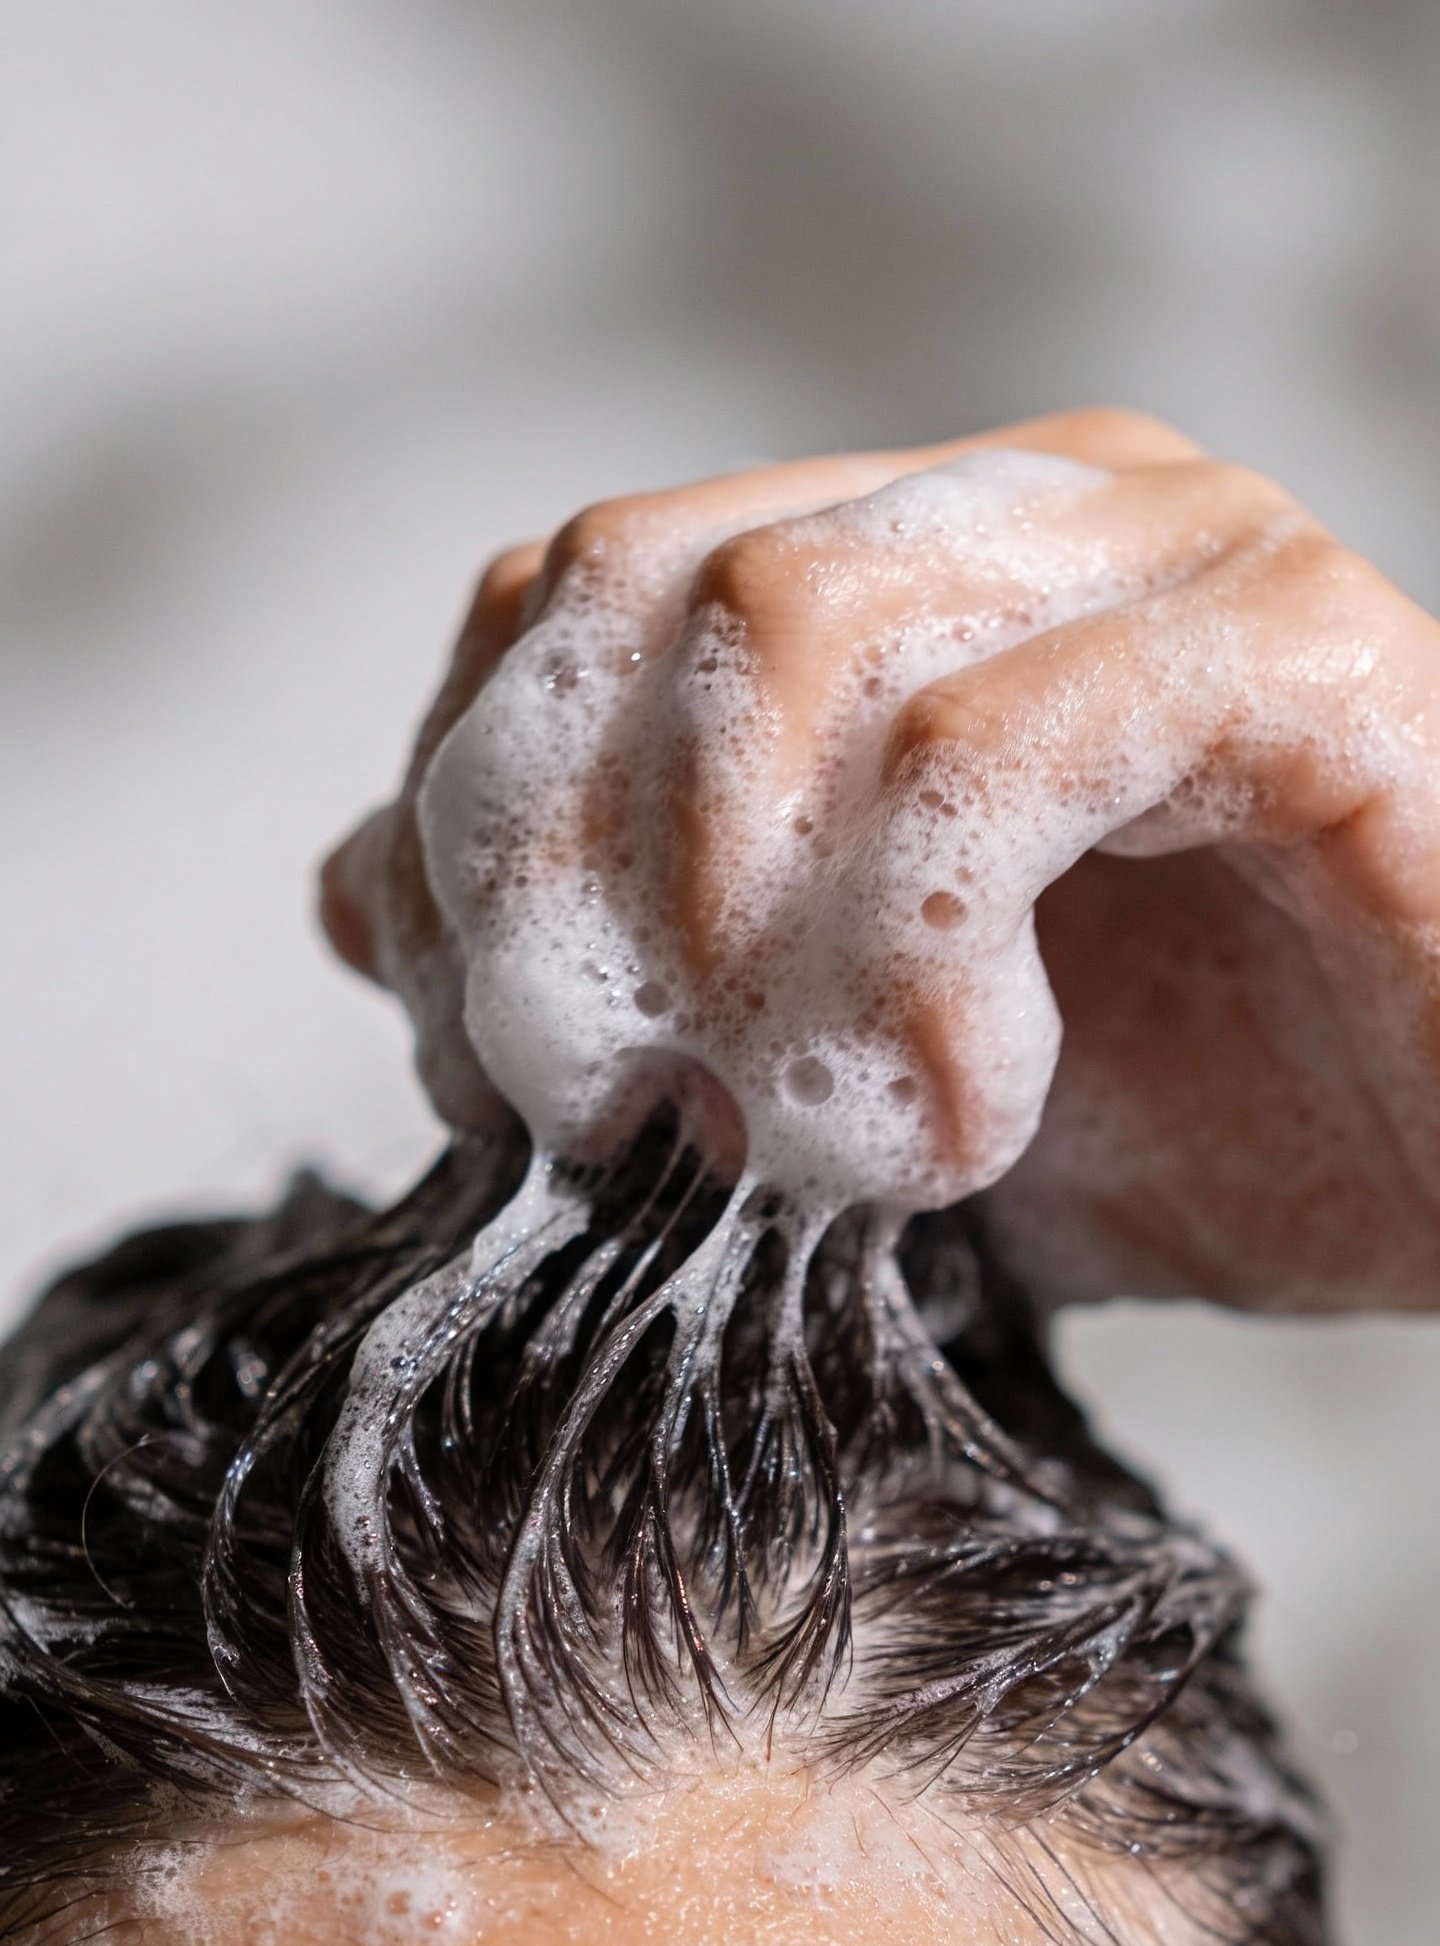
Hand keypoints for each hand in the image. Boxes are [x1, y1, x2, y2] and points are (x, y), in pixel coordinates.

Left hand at [323, 408, 1439, 1310]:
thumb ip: (615, 972)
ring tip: (812, 1142)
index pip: (562, 589)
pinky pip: (988, 752)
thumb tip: (354, 894)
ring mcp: (1162, 555)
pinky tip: (968, 1117)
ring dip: (732, 938)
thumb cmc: (1211, 1125)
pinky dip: (915, 968)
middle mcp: (1018, 515)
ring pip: (782, 633)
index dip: (466, 822)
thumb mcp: (838, 1070)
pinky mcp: (1288, 656)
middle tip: (613, 1116)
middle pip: (634, 579)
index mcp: (901, 576)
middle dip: (556, 880)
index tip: (498, 1080)